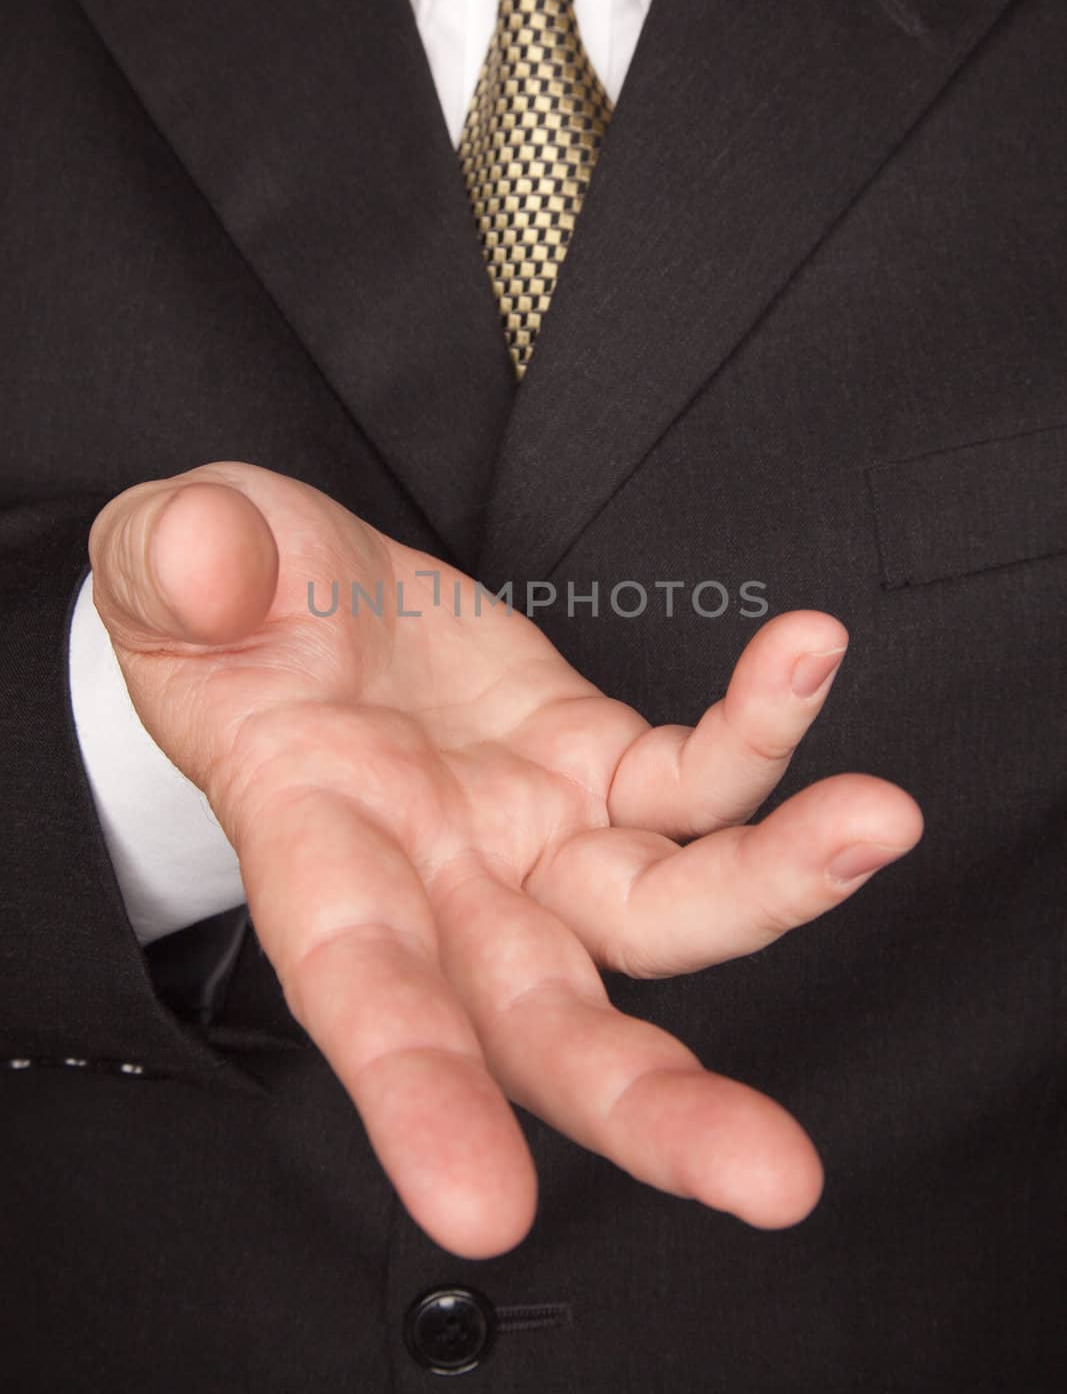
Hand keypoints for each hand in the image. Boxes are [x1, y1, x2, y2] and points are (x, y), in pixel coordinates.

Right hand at [90, 462, 921, 1257]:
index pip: (362, 991)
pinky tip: (801, 660)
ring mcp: (533, 833)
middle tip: (768, 1173)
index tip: (485, 1207)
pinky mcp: (598, 766)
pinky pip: (695, 773)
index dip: (417, 1097)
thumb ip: (181, 563)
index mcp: (315, 854)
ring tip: (875, 822)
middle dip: (654, 1108)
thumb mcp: (166, 562)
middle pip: (551, 1026)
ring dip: (776, 887)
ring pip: (665, 914)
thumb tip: (219, 573)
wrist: (295, 586)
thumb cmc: (216, 601)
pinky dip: (760, 731)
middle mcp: (440, 881)